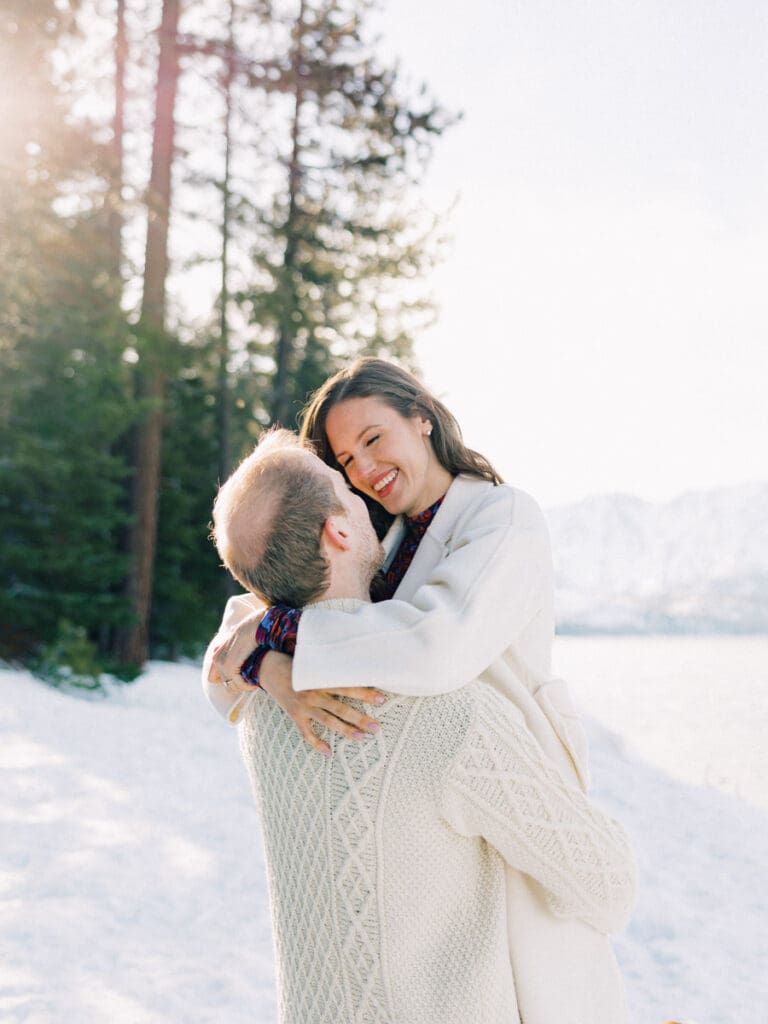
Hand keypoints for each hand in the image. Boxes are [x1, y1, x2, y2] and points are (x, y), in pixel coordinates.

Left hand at [208, 609, 264, 686]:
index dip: (226, 681)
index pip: (213, 678)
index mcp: (216, 655)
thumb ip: (233, 648)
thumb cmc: (250, 632)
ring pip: (232, 687)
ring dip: (243, 687)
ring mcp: (222, 664)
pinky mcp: (230, 667)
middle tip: (249, 683)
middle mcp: (216, 660)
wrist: (253, 627)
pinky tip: (255, 683)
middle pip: (225, 684)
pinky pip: (239, 684)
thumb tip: (237, 652)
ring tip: (253, 684)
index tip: (240, 678)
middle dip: (238, 686)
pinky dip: (248, 686)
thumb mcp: (237, 641)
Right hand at [259, 651, 384, 756]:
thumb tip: (358, 668)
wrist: (270, 669)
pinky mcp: (295, 716)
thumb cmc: (298, 665)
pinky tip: (329, 752)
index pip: (347, 687)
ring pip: (328, 721)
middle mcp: (314, 694)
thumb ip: (332, 669)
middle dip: (360, 718)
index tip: (381, 698)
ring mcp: (304, 706)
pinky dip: (317, 744)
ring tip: (361, 738)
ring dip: (345, 730)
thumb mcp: (315, 664)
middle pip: (341, 708)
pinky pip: (307, 734)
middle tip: (377, 727)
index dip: (364, 693)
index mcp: (321, 680)